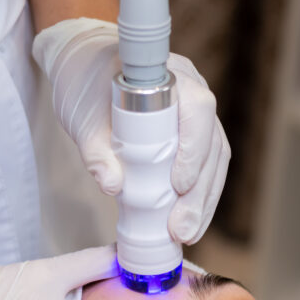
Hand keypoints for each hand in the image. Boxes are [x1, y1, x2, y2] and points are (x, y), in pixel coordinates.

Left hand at [32, 18, 229, 243]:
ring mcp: (197, 115)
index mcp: (171, 76)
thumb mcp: (83, 118)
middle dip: (200, 193)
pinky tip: (189, 222)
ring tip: (187, 234)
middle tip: (182, 230)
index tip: (178, 185)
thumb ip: (95, 151)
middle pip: (213, 144)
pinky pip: (206, 166)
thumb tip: (113, 186)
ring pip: (215, 160)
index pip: (198, 110)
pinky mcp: (192, 134)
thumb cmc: (85, 84)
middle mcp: (194, 92)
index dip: (194, 149)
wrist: (85, 66)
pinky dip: (199, 196)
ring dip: (204, 201)